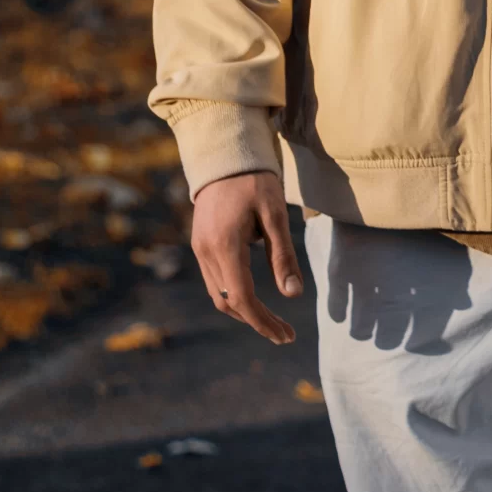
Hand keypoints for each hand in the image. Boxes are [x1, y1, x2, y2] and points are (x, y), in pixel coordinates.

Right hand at [191, 171, 302, 343]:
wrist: (225, 156)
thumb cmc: (255, 181)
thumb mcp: (276, 216)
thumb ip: (283, 256)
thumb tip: (292, 295)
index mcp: (224, 246)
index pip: (242, 297)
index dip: (263, 321)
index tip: (286, 335)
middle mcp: (205, 252)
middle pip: (228, 302)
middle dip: (256, 321)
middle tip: (285, 333)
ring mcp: (199, 249)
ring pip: (219, 294)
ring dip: (244, 310)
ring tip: (274, 320)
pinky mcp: (201, 244)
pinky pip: (216, 279)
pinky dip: (235, 293)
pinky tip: (256, 295)